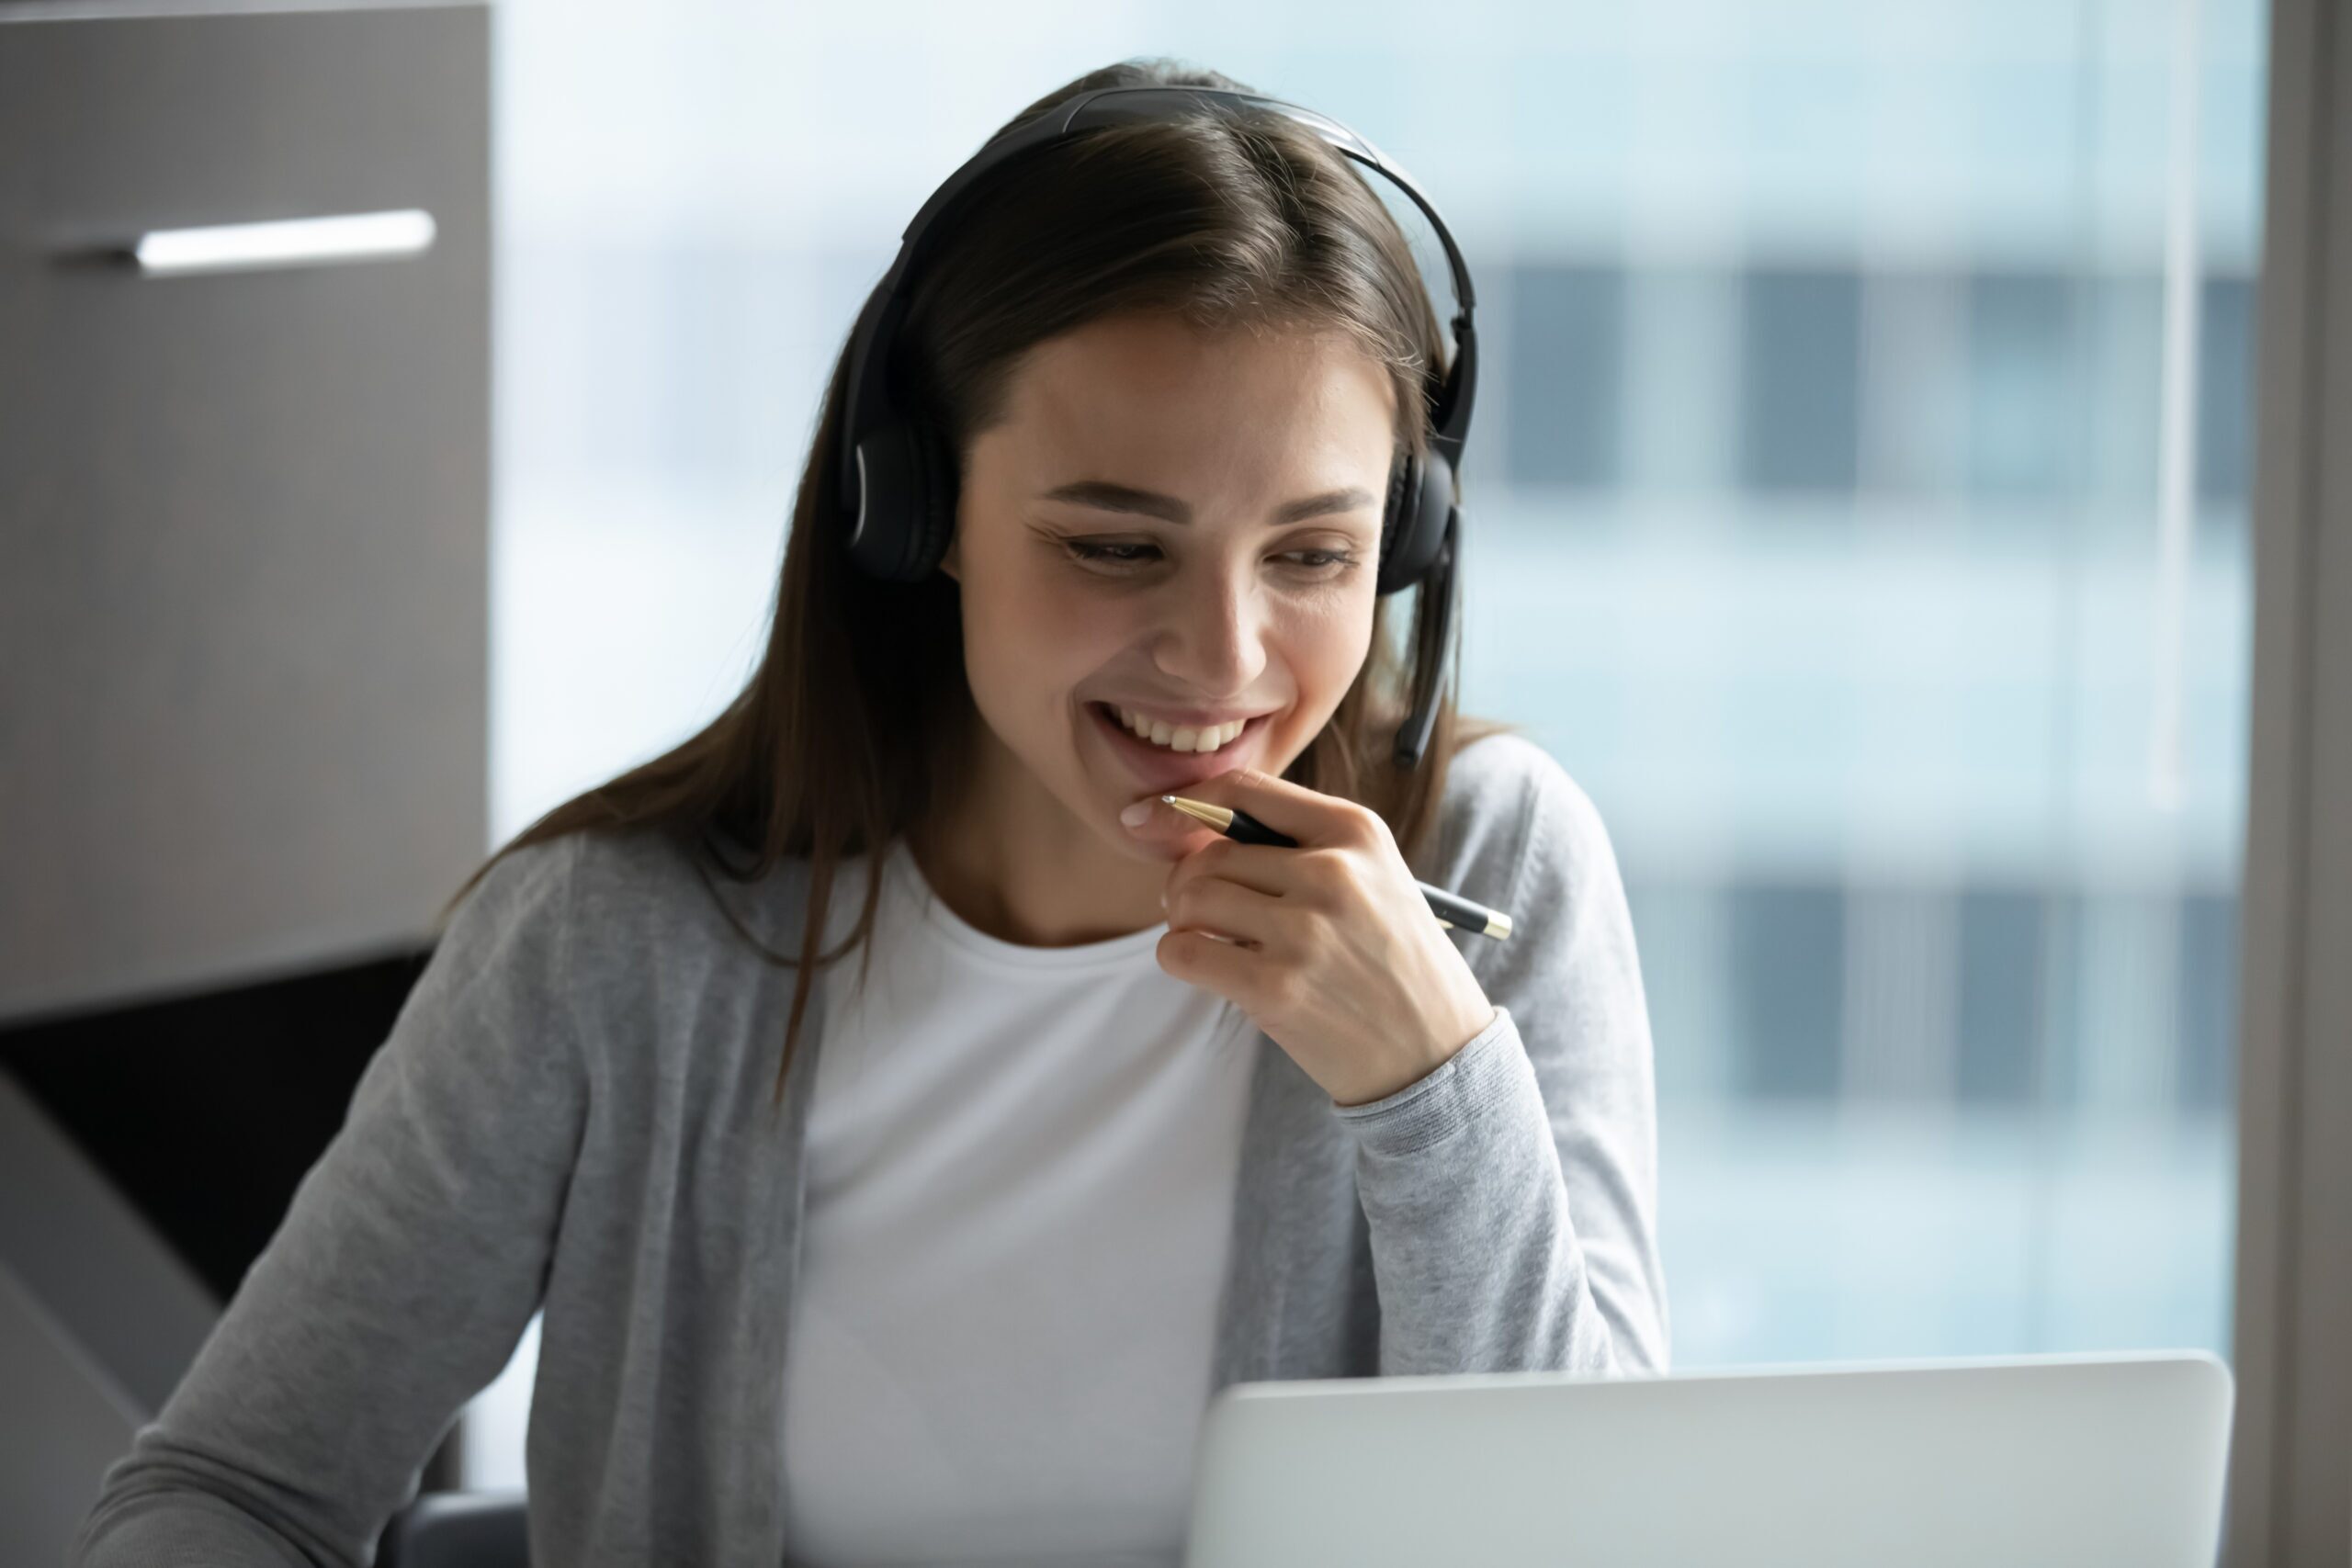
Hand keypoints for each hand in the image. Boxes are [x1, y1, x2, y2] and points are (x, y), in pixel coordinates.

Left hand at [1123, 767, 1498, 1107]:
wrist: (1436, 1052)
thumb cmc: (1392, 962)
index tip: (1147, 816)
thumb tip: (1191, 831)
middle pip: (1209, 854)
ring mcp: (1303, 931)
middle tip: (1197, 911)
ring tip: (1211, 941)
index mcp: (1356, 832)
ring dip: (1183, 922)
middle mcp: (1331, 872)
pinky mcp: (1275, 987)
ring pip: (1191, 899)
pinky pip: (1183, 953)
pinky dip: (1179, 957)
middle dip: (1187, 883)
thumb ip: (1299, 847)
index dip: (1183, 803)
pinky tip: (1208, 967)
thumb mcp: (1375, 878)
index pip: (1244, 791)